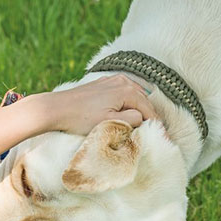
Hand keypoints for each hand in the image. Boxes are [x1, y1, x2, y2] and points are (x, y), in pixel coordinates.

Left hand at [41, 74, 157, 135]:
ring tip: (143, 128)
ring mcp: (113, 80)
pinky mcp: (104, 83)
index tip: (165, 140)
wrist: (56, 108)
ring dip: (140, 111)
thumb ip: (132, 120)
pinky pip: (124, 94)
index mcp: (127, 90)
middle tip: (157, 136)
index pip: (149, 110)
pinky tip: (128, 114)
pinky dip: (129, 104)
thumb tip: (143, 119)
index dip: (157, 127)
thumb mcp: (110, 122)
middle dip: (150, 118)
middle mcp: (123, 81)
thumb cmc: (80, 118)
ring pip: (135, 97)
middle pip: (144, 102)